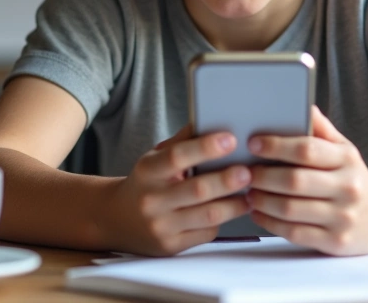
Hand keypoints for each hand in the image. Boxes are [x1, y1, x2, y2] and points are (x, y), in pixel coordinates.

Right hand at [103, 125, 252, 255]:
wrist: (117, 219)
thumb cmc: (145, 183)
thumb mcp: (154, 158)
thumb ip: (181, 143)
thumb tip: (211, 121)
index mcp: (148, 171)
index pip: (177, 157)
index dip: (205, 147)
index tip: (230, 139)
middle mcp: (152, 200)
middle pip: (198, 189)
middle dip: (227, 180)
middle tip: (248, 171)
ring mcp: (161, 226)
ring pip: (208, 215)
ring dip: (234, 204)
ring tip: (250, 193)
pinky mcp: (171, 246)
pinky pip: (206, 233)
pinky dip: (223, 220)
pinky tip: (232, 210)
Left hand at [246, 106, 367, 254]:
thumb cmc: (354, 180)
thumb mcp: (345, 151)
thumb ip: (322, 130)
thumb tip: (302, 105)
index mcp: (347, 160)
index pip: (307, 149)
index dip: (276, 146)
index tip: (254, 144)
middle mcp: (347, 188)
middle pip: (295, 181)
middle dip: (263, 176)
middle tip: (245, 172)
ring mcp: (342, 217)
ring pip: (290, 209)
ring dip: (262, 200)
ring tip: (249, 192)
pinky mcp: (334, 241)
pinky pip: (294, 232)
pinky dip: (270, 222)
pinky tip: (259, 213)